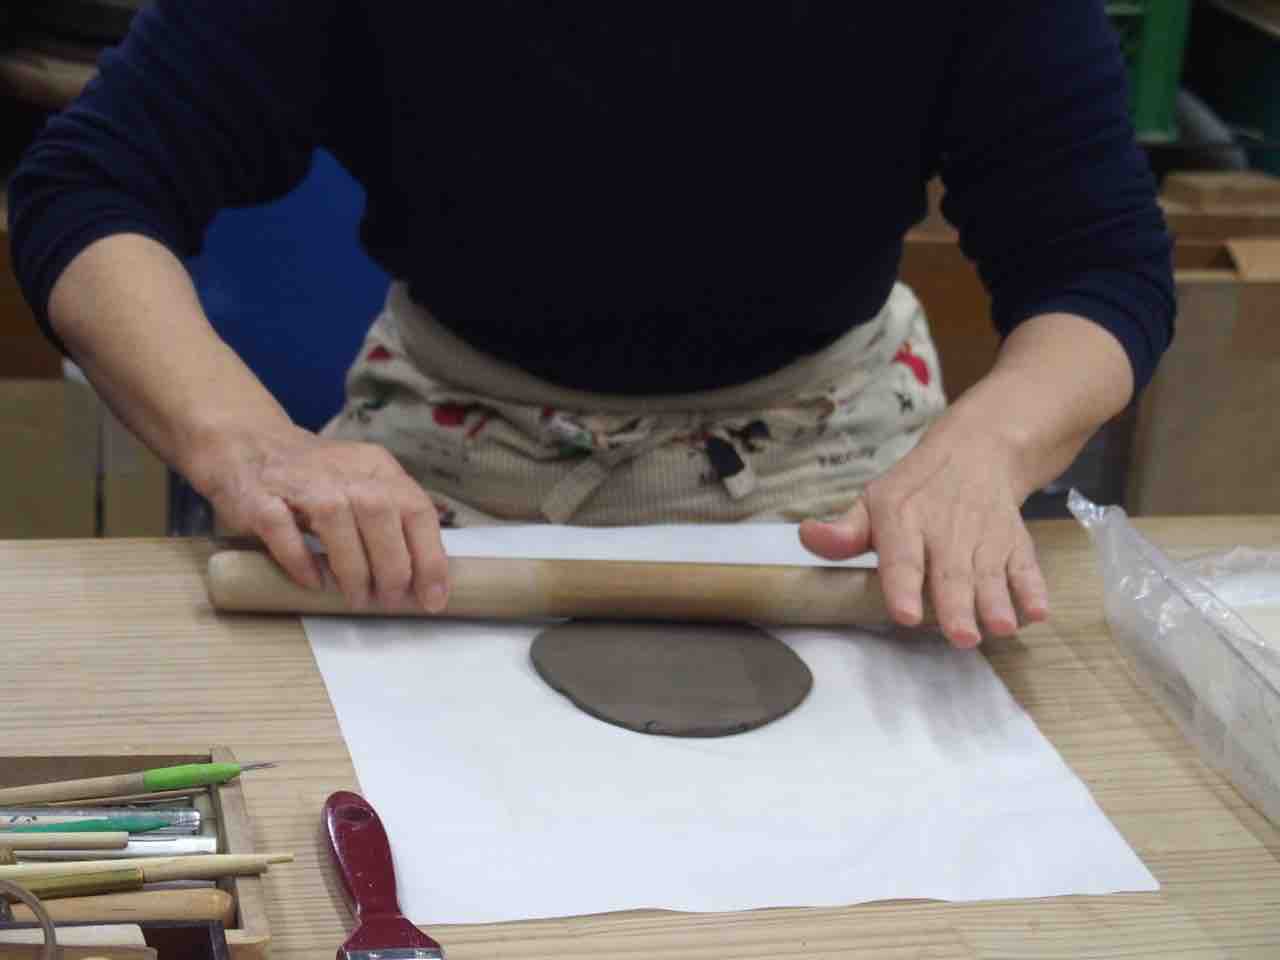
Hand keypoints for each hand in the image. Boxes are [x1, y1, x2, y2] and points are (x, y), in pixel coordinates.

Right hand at [192, 426, 448, 611]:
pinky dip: (300, 559)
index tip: (433, 598)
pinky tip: (314, 582)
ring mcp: (301, 482)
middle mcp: (344, 470)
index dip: (430, 558)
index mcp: (377, 468)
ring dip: (352, 569)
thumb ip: (393, 518)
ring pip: (337, 521)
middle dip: (392, 568)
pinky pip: (282, 529)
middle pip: (381, 515)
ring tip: (357, 599)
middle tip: (389, 601)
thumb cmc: (316, 477)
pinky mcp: (260, 497)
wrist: (248, 442)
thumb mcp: (364, 483)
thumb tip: (426, 578)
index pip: (417, 510)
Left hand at [799, 414, 1048, 647]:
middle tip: (961, 638)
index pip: (902, 557)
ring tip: (999, 627)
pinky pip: (1026, 565)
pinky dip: (1033, 587)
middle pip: (951, 573)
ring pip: (990, 573)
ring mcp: (983, 536)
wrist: (976, 449)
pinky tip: (1037, 611)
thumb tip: (808, 536)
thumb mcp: (872, 500)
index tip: (906, 614)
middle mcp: (945, 529)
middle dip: (957, 606)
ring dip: (997, 601)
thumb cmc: (913, 489)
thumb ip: (844, 531)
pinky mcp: (1014, 540)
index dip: (904, 586)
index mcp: (903, 519)